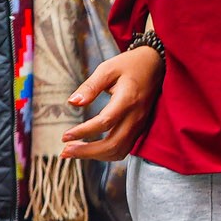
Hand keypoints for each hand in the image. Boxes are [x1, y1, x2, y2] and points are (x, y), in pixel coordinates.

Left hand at [60, 45, 162, 160]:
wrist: (156, 64)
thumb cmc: (130, 65)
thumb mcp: (108, 68)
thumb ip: (90, 86)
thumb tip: (72, 102)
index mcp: (128, 99)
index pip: (105, 122)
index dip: (83, 132)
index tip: (65, 136)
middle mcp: (136, 116)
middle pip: (113, 144)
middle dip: (87, 152)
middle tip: (65, 151)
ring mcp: (140, 124)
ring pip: (119, 151)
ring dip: (96, 156)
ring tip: (75, 152)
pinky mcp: (139, 128)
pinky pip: (124, 149)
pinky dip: (106, 154)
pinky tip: (92, 149)